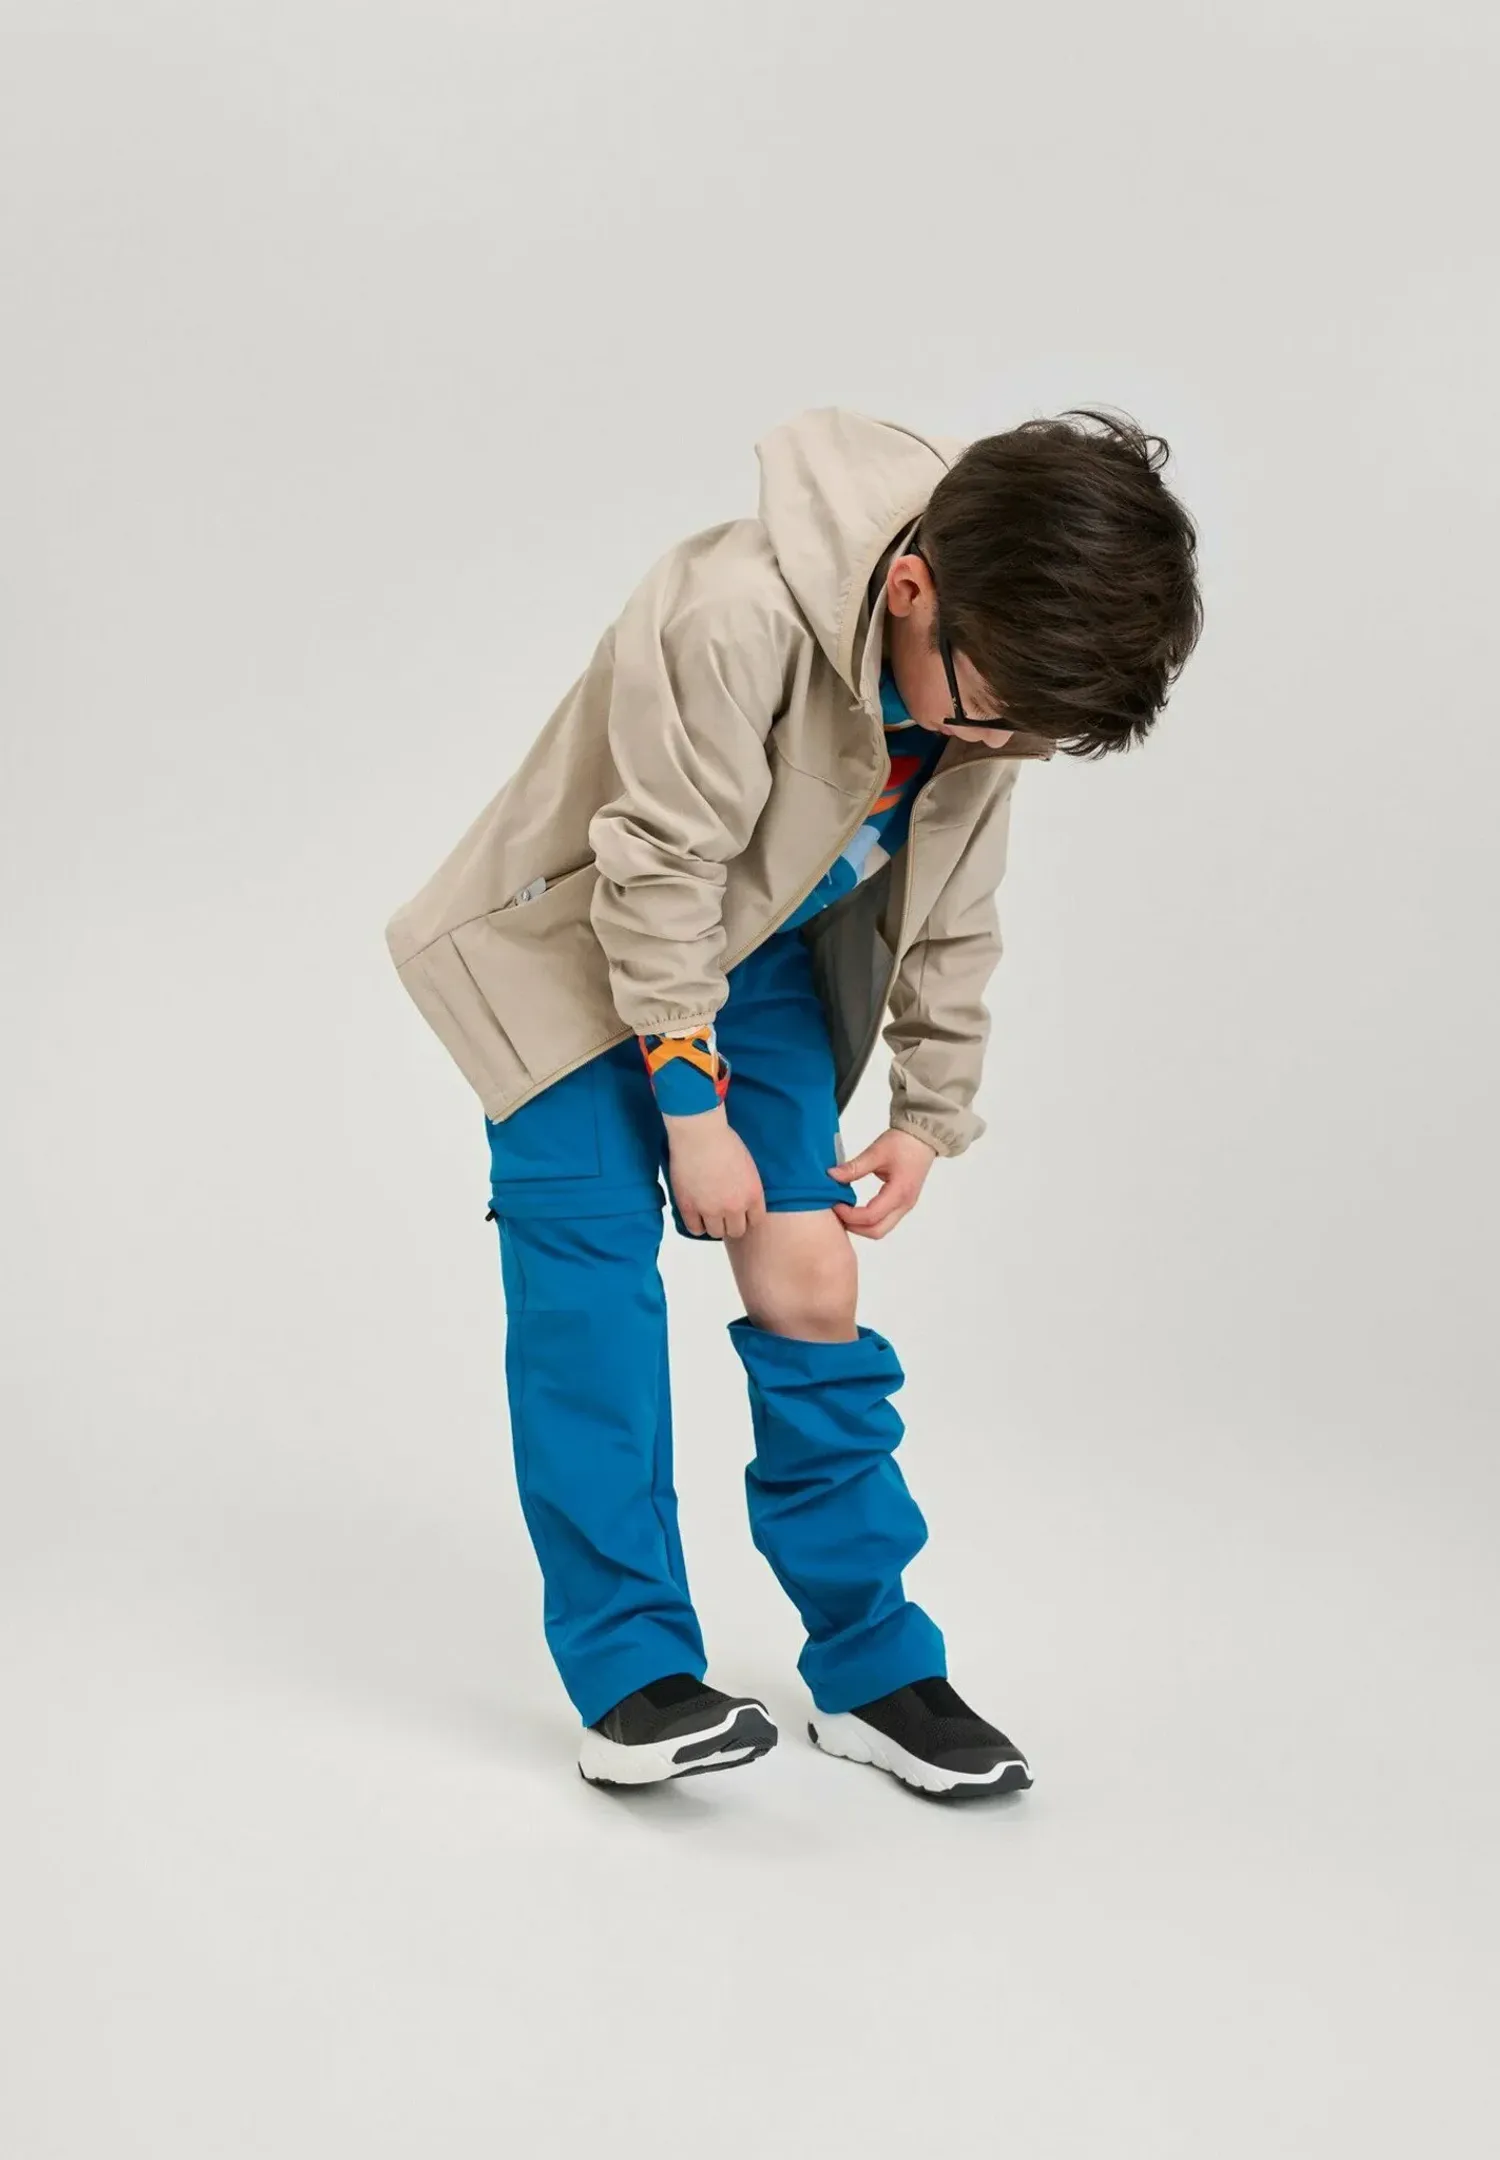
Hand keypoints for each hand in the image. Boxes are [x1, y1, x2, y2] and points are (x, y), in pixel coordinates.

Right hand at [664, 1107, 766, 1238]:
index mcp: (753, 1194)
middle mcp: (735, 1207)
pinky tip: (695, 1215)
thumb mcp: (748, 1165)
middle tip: (723, 1213)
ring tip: (708, 1213)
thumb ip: (748, 1186)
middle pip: (737, 1231)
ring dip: (714, 1225)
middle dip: (731, 1223)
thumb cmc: (724, 1140)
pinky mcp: (689, 1208)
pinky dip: (697, 1225)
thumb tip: (742, 1197)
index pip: (756, 1221)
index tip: (740, 1213)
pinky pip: (695, 1229)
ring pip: (716, 1233)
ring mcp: (711, 1210)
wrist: (699, 1134)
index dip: (747, 1218)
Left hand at [827, 1127, 936, 1238]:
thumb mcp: (876, 1152)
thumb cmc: (903, 1142)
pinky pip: (885, 1221)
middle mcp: (904, 1204)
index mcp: (899, 1192)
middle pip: (877, 1231)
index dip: (849, 1215)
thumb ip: (853, 1168)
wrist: (923, 1137)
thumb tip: (831, 1176)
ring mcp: (905, 1206)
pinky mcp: (903, 1203)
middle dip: (854, 1227)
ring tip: (844, 1212)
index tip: (835, 1204)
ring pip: (881, 1229)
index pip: (870, 1216)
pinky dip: (868, 1220)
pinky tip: (856, 1209)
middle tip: (837, 1213)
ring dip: (861, 1226)